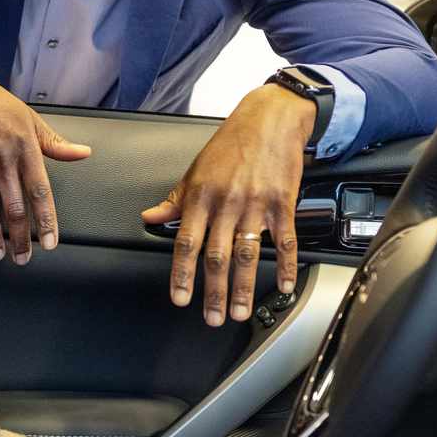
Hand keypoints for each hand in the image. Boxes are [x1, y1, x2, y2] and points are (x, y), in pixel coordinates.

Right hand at [0, 52, 91, 265]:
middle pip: (15, 209)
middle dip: (20, 239)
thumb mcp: (30, 119)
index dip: (46, 221)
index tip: (50, 244)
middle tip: (23, 259)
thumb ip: (55, 143)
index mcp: (25, 149)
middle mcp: (2, 159)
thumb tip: (83, 153)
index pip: (40, 193)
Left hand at [139, 84, 313, 326]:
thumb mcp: (196, 169)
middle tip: (213, 318)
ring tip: (240, 311)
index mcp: (201, 196)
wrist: (270, 119)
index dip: (182, 274)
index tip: (180, 298)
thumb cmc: (232, 144)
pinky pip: (284, 240)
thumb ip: (175, 200)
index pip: (186, 242)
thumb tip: (150, 217)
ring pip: (248, 253)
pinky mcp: (282, 203)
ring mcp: (256, 205)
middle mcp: (226, 203)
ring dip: (244, 287)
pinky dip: (285, 265)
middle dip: (214, 292)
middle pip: (217, 255)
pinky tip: (284, 285)